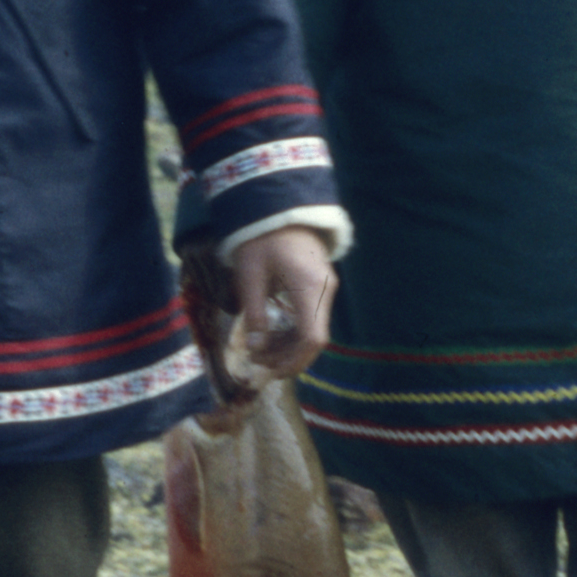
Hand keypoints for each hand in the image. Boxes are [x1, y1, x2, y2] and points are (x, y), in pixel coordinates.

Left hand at [231, 225, 336, 380]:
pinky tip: (273, 336)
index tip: (267, 371)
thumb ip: (254, 312)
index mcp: (310, 287)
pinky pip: (313, 318)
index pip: (312, 338)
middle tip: (258, 363)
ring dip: (290, 347)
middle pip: (316, 340)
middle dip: (289, 358)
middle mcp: (326, 289)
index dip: (293, 361)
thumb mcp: (250, 275)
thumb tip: (256, 348)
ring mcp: (327, 287)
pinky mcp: (322, 285)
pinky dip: (295, 333)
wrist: (278, 205)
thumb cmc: (260, 237)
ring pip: (315, 331)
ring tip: (260, 352)